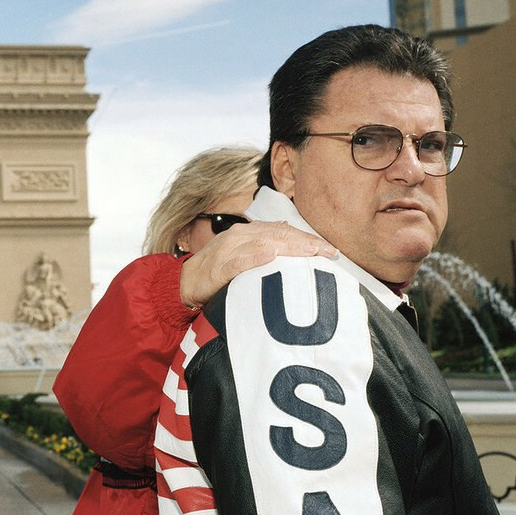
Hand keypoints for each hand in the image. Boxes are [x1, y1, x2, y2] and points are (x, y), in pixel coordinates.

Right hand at [179, 221, 335, 308]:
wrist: (184, 283)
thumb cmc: (217, 271)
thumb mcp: (243, 255)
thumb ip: (264, 245)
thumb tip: (290, 237)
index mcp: (248, 233)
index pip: (284, 232)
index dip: (307, 239)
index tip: (330, 249)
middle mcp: (240, 236)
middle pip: (278, 235)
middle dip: (305, 242)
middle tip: (328, 251)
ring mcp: (229, 251)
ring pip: (263, 244)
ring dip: (288, 247)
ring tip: (310, 252)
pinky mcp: (219, 268)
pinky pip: (239, 261)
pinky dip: (255, 258)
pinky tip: (270, 256)